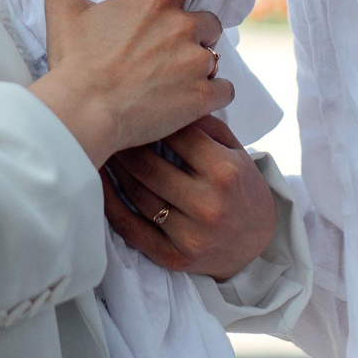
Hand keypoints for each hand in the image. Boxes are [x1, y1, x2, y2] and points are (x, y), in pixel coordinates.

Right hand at [27, 0, 227, 166]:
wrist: (83, 112)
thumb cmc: (74, 62)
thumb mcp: (63, 7)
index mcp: (154, 1)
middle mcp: (182, 26)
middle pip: (209, 22)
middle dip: (195, 34)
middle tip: (167, 52)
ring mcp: (195, 62)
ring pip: (215, 57)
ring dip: (200, 66)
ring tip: (172, 81)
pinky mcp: (202, 96)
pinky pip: (225, 90)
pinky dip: (213, 95)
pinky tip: (191, 103)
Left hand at [103, 116, 279, 279]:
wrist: (256, 246)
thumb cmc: (241, 189)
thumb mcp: (237, 153)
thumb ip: (207, 127)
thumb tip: (168, 100)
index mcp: (225, 172)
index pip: (177, 136)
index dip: (151, 118)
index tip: (133, 108)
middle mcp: (208, 204)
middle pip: (148, 165)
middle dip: (124, 144)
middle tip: (106, 127)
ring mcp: (190, 234)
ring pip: (136, 194)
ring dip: (114, 170)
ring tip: (102, 151)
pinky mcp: (172, 257)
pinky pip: (130, 227)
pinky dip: (110, 204)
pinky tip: (101, 185)